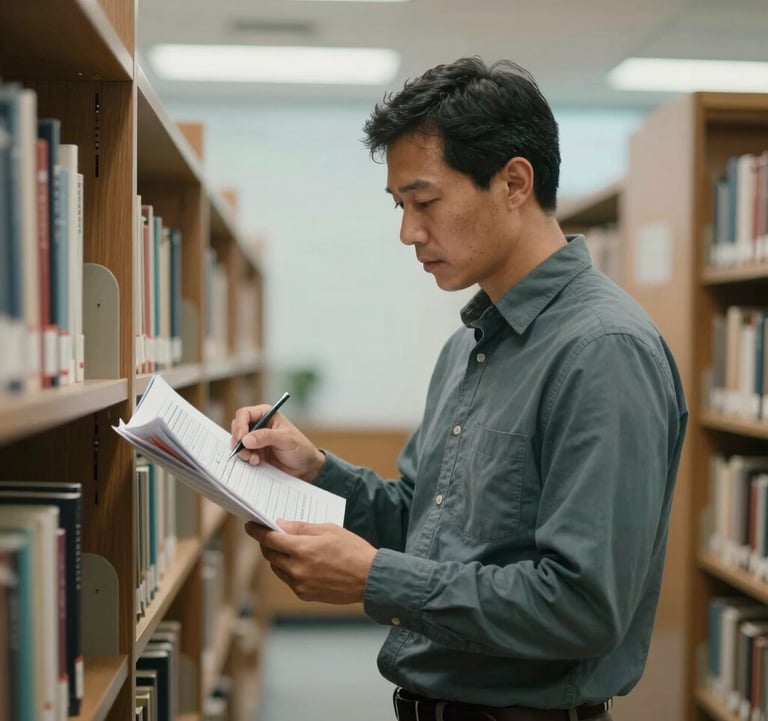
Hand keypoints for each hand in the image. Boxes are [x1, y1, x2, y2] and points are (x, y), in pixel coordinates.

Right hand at [230, 405, 325, 480]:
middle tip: (246, 451)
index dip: (240, 425)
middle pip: (237, 427)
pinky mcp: (254, 452)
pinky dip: (246, 458)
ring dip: (242, 451)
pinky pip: (242, 453)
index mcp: (266, 414)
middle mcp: (259, 425)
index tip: (242, 438)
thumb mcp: (286, 440)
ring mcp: (255, 439)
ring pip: (237, 442)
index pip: (244, 414)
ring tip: (254, 458)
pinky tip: (256, 461)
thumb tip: (246, 439)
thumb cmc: (301, 449)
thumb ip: (266, 437)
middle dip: (239, 440)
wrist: (305, 468)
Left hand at [245, 520, 376, 604]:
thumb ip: (301, 528)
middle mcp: (296, 569)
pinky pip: (288, 580)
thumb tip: (280, 525)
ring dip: (277, 557)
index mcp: (301, 549)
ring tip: (286, 547)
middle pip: (269, 554)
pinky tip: (300, 562)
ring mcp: (299, 584)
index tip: (250, 525)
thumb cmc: (352, 550)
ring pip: (277, 568)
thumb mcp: (328, 529)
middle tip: (269, 534)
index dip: (256, 531)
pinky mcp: (305, 594)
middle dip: (266, 543)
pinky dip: (288, 569)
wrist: (369, 578)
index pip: (269, 539)